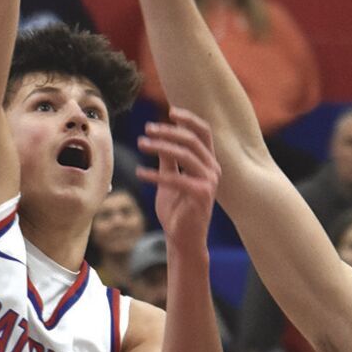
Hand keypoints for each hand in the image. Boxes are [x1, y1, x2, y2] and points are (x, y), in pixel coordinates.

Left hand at [138, 110, 219, 254]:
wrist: (182, 239)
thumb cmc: (177, 210)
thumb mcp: (169, 178)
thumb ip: (168, 159)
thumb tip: (159, 135)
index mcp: (208, 163)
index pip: (203, 133)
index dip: (189, 119)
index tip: (170, 111)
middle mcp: (212, 169)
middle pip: (192, 139)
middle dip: (168, 131)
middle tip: (147, 129)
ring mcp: (209, 181)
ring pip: (185, 154)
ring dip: (160, 146)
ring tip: (141, 144)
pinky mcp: (201, 194)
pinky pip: (176, 177)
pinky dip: (155, 174)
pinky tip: (139, 172)